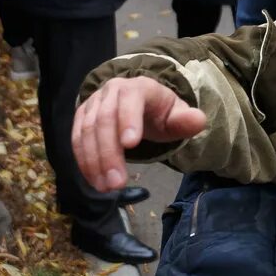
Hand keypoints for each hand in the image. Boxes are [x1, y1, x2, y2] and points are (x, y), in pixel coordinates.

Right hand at [73, 76, 206, 190]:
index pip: (130, 100)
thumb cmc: (160, 112)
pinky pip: (77, 139)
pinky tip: (93, 181)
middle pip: (105, 121)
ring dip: (94, 162)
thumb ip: (186, 120)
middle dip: (109, 154)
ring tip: (105, 188)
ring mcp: (93, 104)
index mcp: (137, 87)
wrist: (138, 102)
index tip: (131, 145)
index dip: (129, 121)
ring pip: (87, 132)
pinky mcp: (82, 118)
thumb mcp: (177, 115)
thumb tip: (198, 121)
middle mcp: (111, 92)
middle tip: (117, 183)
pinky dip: (83, 161)